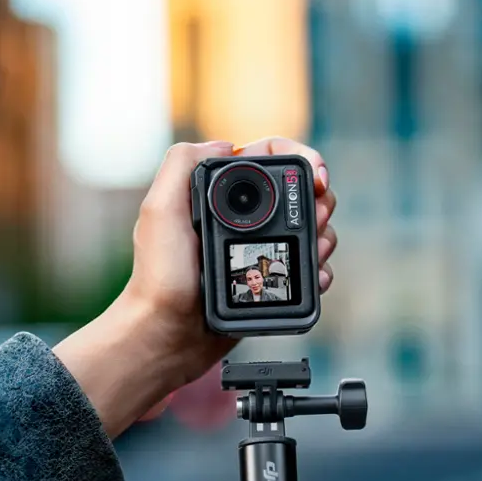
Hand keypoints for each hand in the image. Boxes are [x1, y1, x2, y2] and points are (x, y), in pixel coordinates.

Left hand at [54, 138, 337, 437]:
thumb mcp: (159, 211)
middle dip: (319, 203)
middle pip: (299, 193)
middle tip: (316, 222)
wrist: (167, 337)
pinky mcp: (268, 281)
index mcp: (218, 192)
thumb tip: (225, 143)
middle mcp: (241, 218)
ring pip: (308, 229)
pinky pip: (305, 267)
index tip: (316, 178)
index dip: (302, 159)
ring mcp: (257, 250)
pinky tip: (315, 276)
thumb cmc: (158, 280)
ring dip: (323, 236)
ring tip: (316, 252)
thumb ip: (183, 164)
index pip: (270, 158)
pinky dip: (318, 268)